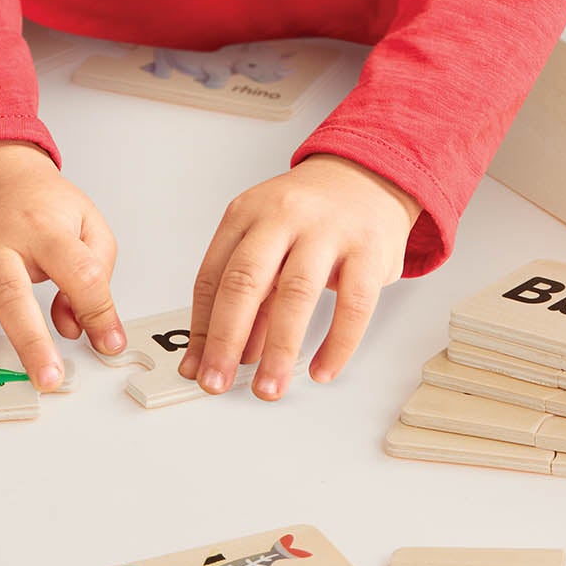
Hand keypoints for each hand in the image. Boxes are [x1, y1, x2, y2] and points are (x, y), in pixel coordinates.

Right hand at [0, 140, 123, 391]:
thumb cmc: (39, 206)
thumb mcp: (86, 222)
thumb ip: (96, 272)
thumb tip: (77, 327)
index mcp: (42, 229)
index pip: (78, 272)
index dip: (98, 311)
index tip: (108, 344)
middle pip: (11, 291)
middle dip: (30, 341)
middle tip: (48, 379)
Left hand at [182, 155, 414, 399]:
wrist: (366, 177)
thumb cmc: (310, 215)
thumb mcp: (268, 240)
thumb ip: (251, 294)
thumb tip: (230, 353)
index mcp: (247, 213)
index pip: (212, 275)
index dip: (202, 327)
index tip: (196, 366)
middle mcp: (283, 216)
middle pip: (245, 280)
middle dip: (227, 339)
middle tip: (217, 382)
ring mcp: (327, 231)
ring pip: (296, 294)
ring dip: (279, 350)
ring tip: (268, 388)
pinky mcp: (368, 250)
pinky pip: (353, 305)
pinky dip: (336, 344)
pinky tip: (322, 370)